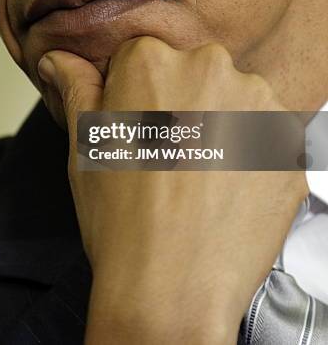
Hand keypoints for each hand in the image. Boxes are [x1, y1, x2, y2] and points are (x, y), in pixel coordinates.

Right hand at [38, 38, 308, 344]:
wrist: (171, 286)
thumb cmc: (120, 216)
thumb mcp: (86, 144)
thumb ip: (76, 86)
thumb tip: (57, 58)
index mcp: (153, 60)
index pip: (146, 58)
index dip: (139, 97)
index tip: (140, 130)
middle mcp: (210, 66)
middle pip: (195, 73)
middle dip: (184, 103)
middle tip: (169, 156)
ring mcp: (256, 103)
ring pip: (235, 100)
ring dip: (223, 126)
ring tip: (201, 175)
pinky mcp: (286, 141)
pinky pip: (266, 135)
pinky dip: (251, 154)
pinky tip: (229, 187)